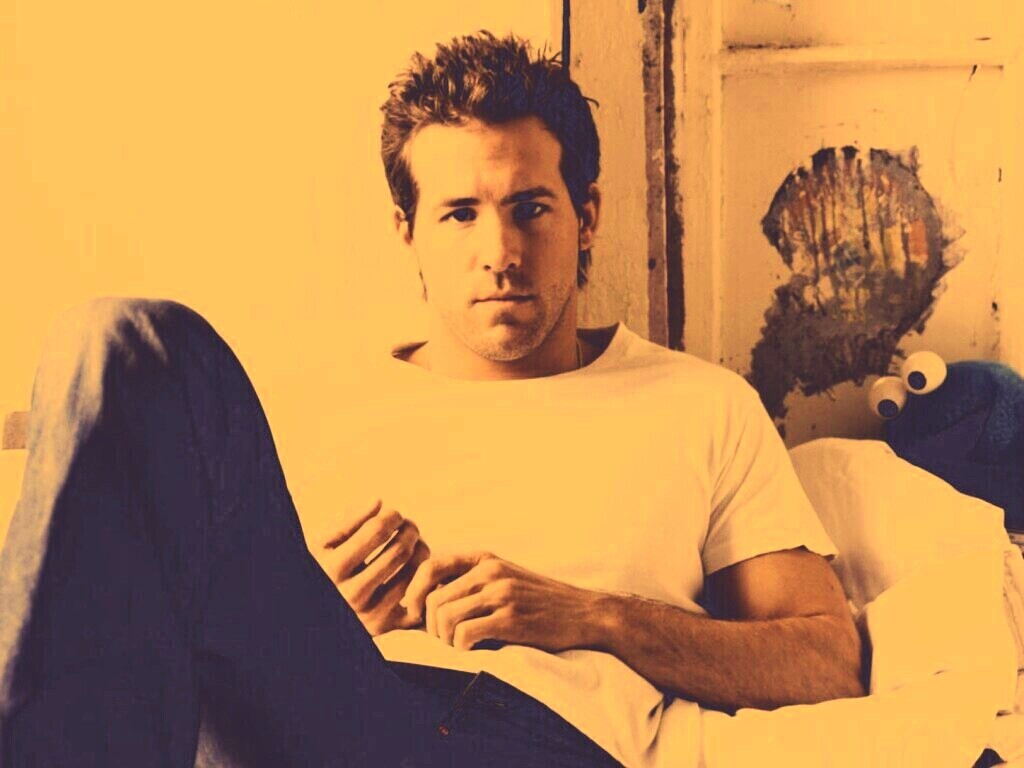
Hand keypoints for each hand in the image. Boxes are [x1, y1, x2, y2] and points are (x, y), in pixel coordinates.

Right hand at [308, 499, 428, 635]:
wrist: (320, 613)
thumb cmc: (324, 568)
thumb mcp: (324, 543)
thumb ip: (349, 520)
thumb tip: (378, 502)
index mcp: (333, 569)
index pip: (377, 530)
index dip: (392, 515)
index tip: (393, 514)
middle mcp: (352, 595)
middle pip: (400, 550)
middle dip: (410, 529)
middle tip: (409, 526)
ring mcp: (371, 614)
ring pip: (415, 572)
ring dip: (421, 549)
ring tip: (414, 542)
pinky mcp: (388, 627)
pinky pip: (420, 596)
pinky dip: (424, 578)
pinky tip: (416, 567)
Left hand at [403, 551, 603, 651]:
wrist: (586, 613)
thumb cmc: (542, 601)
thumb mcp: (507, 577)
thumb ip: (474, 580)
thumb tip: (428, 599)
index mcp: (486, 559)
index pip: (431, 567)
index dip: (414, 591)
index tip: (415, 613)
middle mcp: (491, 571)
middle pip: (433, 598)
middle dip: (430, 625)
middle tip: (443, 640)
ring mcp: (501, 594)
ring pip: (444, 616)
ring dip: (444, 639)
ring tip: (458, 647)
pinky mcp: (510, 619)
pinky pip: (464, 634)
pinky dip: (460, 648)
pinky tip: (472, 650)